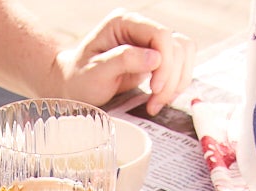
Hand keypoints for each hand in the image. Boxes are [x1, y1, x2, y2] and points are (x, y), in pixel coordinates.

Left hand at [52, 11, 195, 114]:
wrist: (73, 87)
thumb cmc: (79, 79)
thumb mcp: (95, 71)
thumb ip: (123, 61)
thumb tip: (155, 58)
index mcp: (124, 23)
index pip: (160, 34)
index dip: (165, 62)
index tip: (155, 88)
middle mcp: (140, 27)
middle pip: (176, 45)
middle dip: (171, 77)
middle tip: (155, 103)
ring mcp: (149, 42)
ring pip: (182, 54)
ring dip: (177, 82)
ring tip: (157, 103)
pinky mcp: (154, 58)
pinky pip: (179, 65)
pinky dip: (175, 84)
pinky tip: (160, 98)